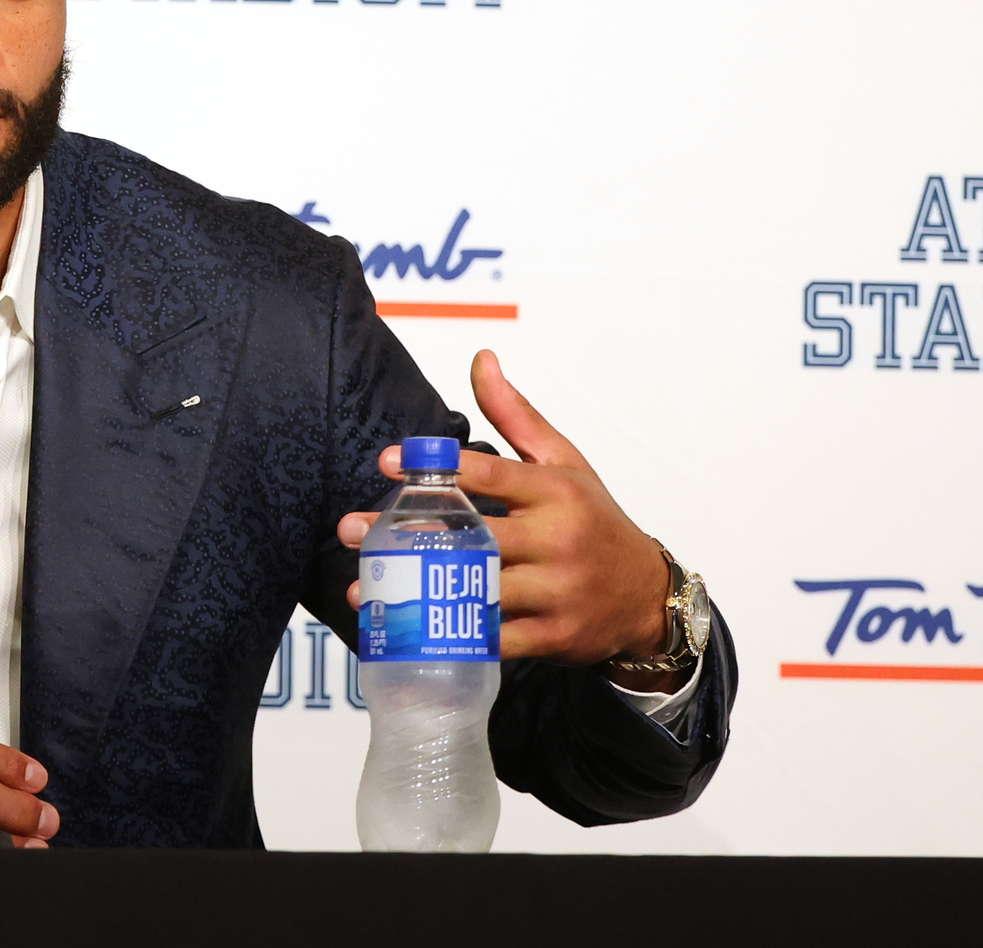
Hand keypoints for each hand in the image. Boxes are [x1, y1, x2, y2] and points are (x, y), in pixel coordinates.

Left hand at [339, 350, 677, 681]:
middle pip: (474, 536)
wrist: (647, 596)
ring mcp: (556, 592)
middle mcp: (557, 540)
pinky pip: (493, 640)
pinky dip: (450, 637)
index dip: (438, 468)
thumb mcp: (564, 461)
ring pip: (478, 591)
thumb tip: (481, 359)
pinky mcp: (552, 637)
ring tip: (364, 586)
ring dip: (418, 592)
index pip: (492, 474)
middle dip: (410, 533)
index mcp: (555, 492)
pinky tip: (407, 631)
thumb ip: (516, 414)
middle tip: (351, 529)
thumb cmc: (595, 521)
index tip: (387, 461)